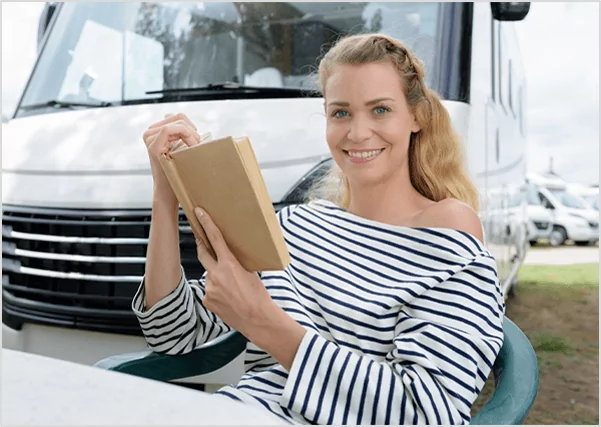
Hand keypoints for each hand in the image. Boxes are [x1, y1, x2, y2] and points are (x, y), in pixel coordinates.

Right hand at [143, 113, 201, 200]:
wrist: (169, 191)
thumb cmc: (177, 171)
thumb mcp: (178, 148)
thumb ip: (176, 133)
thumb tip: (171, 116)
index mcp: (155, 131)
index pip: (177, 116)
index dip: (191, 125)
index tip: (197, 140)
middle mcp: (149, 133)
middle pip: (179, 117)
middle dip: (193, 130)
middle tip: (198, 145)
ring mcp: (149, 138)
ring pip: (177, 122)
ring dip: (192, 134)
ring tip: (195, 147)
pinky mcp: (153, 146)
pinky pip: (168, 129)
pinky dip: (185, 135)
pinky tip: (191, 146)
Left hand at [193, 207, 275, 336]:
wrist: (256, 318)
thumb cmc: (258, 296)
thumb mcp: (250, 272)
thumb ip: (235, 263)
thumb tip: (228, 257)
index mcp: (229, 264)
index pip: (214, 238)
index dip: (206, 223)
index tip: (199, 213)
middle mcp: (216, 274)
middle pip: (203, 252)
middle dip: (201, 243)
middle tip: (199, 236)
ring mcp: (209, 287)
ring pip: (209, 275)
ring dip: (216, 277)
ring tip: (231, 288)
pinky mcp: (207, 299)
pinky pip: (209, 290)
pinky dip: (216, 291)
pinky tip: (227, 298)